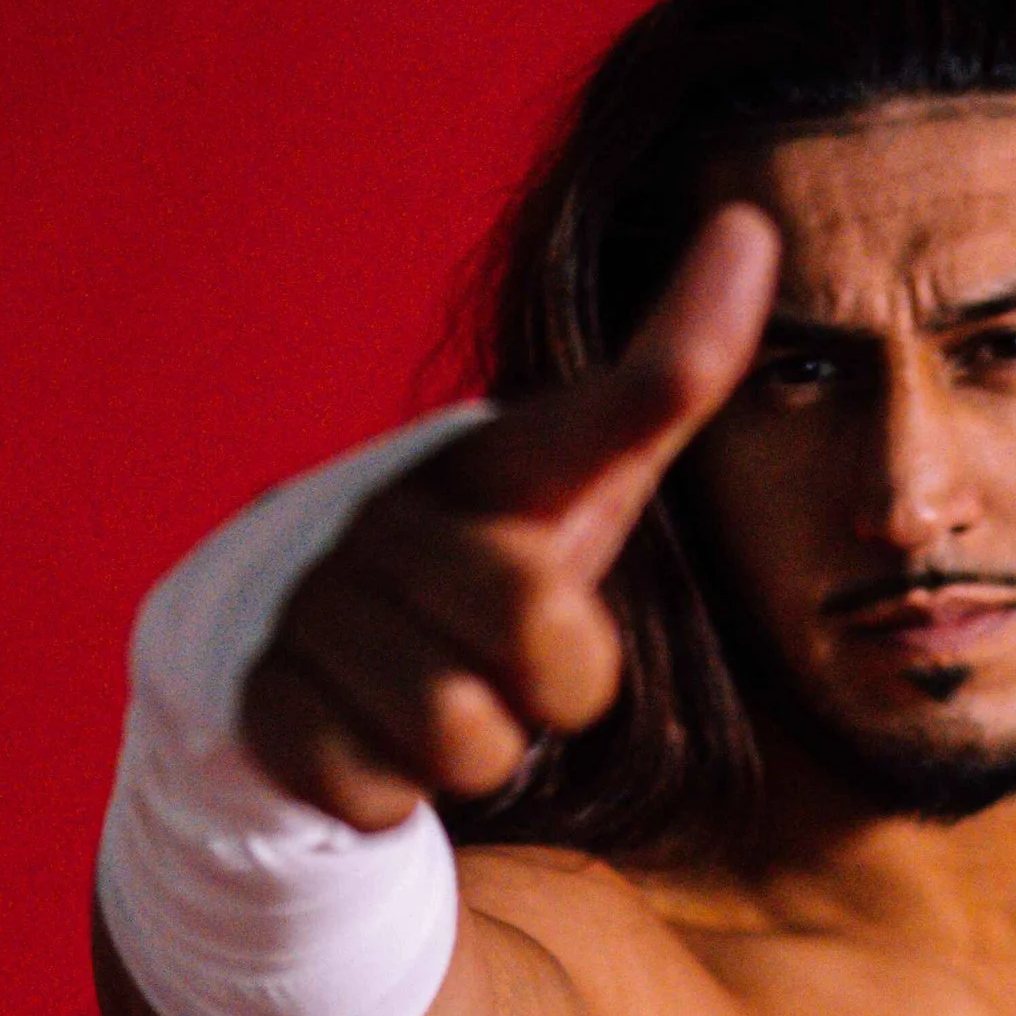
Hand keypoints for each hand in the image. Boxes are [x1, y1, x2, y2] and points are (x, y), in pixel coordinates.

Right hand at [239, 202, 781, 827]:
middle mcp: (397, 517)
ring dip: (474, 750)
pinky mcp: (263, 696)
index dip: (676, 363)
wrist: (296, 653)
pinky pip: (380, 788)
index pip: (602, 416)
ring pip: (464, 736)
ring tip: (438, 698)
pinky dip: (391, 791)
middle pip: (543, 630)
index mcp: (492, 466)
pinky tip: (368, 734)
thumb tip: (752, 225)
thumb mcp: (578, 488)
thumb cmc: (478, 566)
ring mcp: (319, 602)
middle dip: (552, 688)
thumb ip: (661, 385)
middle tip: (507, 665)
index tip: (752, 236)